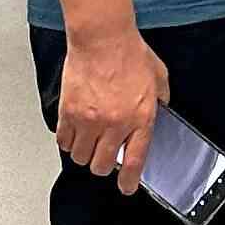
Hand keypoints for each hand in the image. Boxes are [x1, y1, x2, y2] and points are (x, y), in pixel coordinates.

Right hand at [57, 21, 171, 194]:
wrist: (102, 37)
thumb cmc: (129, 52)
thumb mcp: (158, 76)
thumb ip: (161, 97)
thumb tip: (161, 107)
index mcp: (140, 118)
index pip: (135, 161)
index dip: (129, 180)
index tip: (126, 187)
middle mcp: (114, 124)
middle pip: (102, 165)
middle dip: (103, 165)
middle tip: (103, 156)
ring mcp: (89, 120)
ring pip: (80, 157)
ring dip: (84, 153)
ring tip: (88, 142)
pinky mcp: (69, 112)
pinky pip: (63, 140)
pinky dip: (67, 141)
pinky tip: (73, 132)